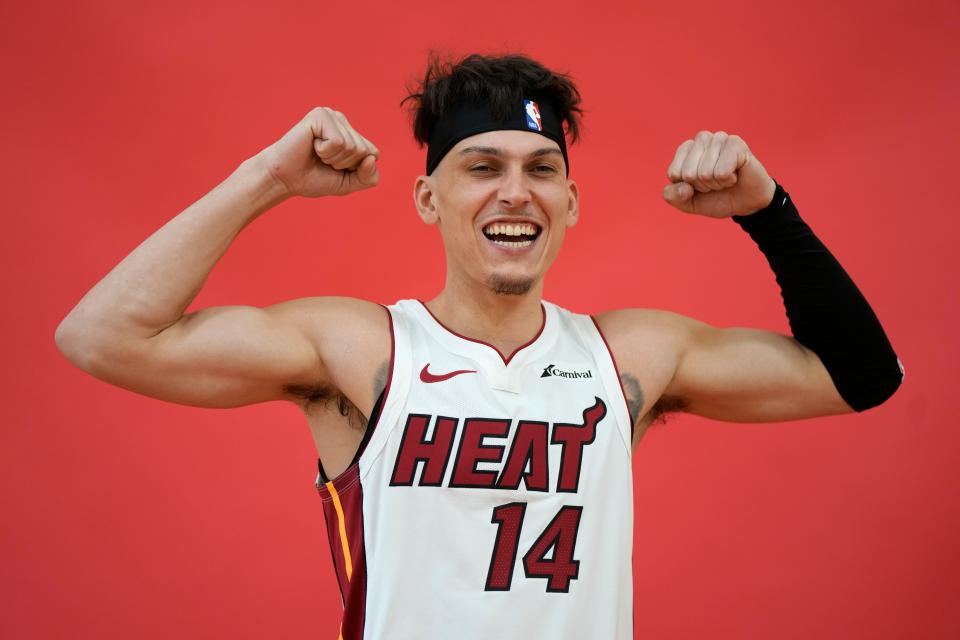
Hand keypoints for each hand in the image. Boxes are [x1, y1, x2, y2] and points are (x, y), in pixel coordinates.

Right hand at [258, 107, 379, 197]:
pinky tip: (312, 146)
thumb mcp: (348, 183)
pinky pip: (338, 142)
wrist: (284, 178)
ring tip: (317, 154)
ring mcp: (332, 115)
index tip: (336, 168)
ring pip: (351, 146)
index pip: (374, 154)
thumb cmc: (314, 178)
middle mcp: (343, 122)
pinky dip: (325, 151)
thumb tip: (371, 158)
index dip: (356, 169)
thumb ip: (368, 177)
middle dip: (344, 164)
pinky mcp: (320, 115)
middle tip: (323, 161)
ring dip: (333, 158)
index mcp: (352, 134)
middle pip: (363, 151)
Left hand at [662, 131, 775, 216]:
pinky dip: (728, 180)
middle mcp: (701, 139)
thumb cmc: (717, 197)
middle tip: (716, 182)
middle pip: (688, 173)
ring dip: (716, 183)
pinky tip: (735, 175)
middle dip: (703, 186)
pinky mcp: (736, 143)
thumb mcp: (689, 203)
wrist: (746, 203)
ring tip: (726, 178)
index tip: (701, 185)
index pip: (674, 174)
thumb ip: (674, 197)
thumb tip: (684, 186)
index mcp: (685, 150)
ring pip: (705, 173)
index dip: (688, 187)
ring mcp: (719, 138)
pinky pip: (721, 172)